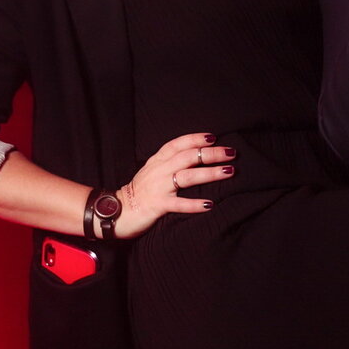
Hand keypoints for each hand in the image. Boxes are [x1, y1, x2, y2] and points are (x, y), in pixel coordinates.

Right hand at [114, 133, 236, 236]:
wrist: (117, 211)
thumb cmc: (139, 192)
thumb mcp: (152, 171)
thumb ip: (169, 163)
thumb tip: (194, 156)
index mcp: (158, 161)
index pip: (178, 144)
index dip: (195, 139)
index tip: (213, 137)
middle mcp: (159, 170)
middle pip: (188, 157)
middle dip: (211, 153)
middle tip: (231, 152)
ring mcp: (159, 187)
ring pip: (187, 177)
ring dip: (210, 173)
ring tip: (228, 172)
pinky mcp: (158, 205)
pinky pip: (179, 204)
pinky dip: (194, 204)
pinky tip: (209, 204)